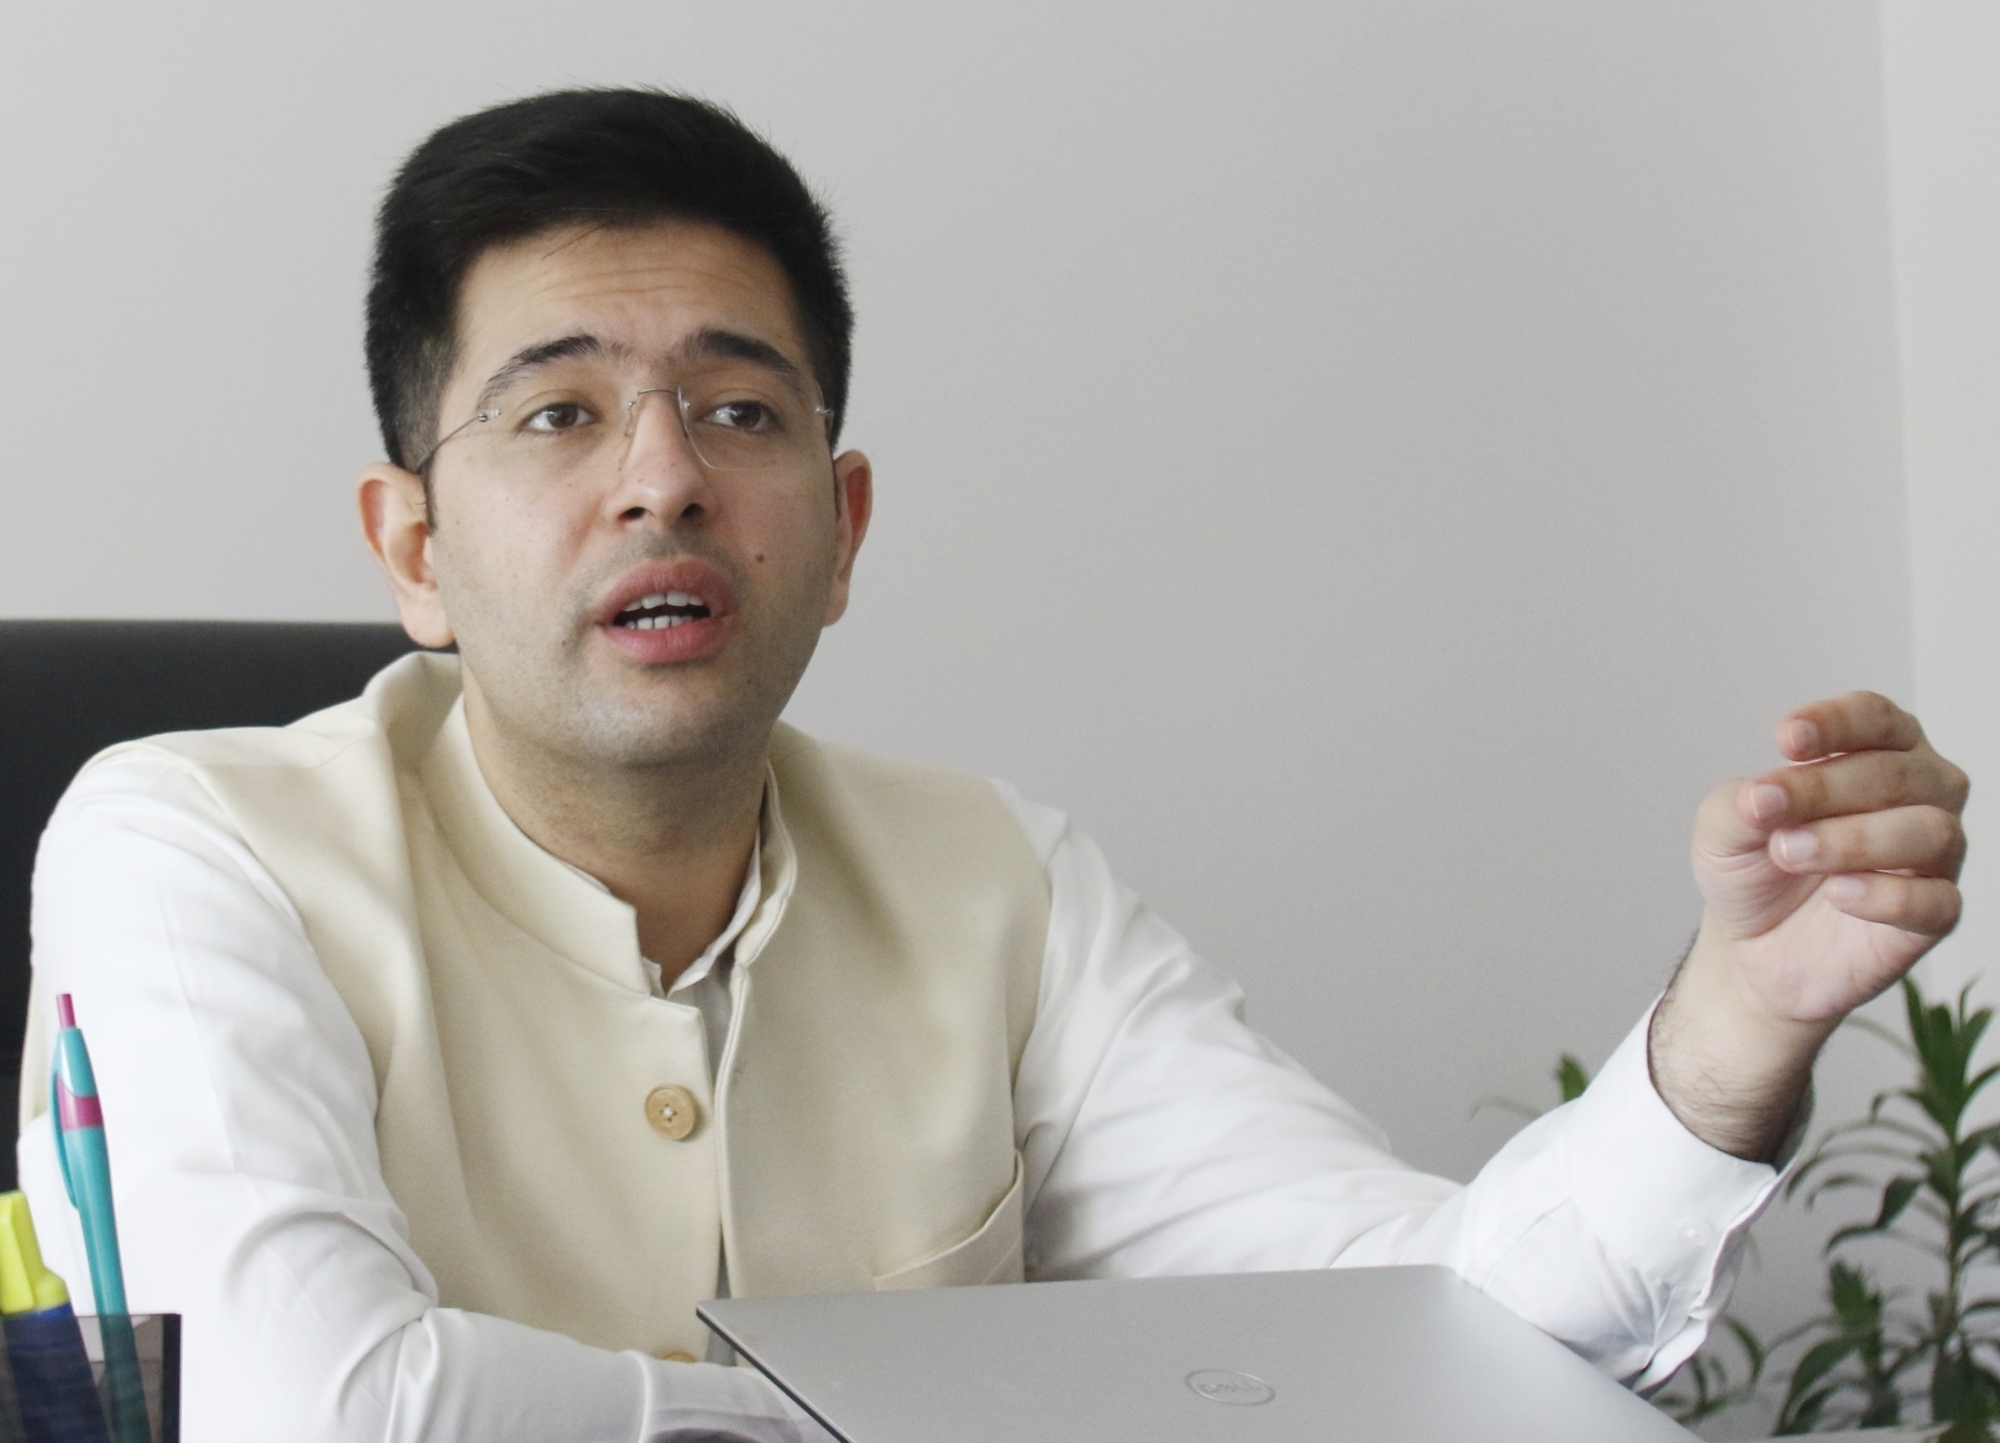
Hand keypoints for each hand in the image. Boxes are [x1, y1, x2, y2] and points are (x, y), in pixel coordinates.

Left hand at [1650, 692, 1968, 1159]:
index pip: (1879, 717)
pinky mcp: (1929, 921)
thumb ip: (1748, 802)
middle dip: (1838, 788)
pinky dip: (1892, 895)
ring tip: (1792, 859)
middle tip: (1775, 812)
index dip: (1841, 722)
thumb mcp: (1725, 831)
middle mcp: (1914, 800)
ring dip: (1854, 838)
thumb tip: (1774, 790)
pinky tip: (1845, 897)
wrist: (1746, 960)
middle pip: (1907, 772)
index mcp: (1868, 760)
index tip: (1785, 737)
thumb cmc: (1743, 878)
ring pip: (1928, 832)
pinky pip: (1937, 903)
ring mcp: (1930, 860)